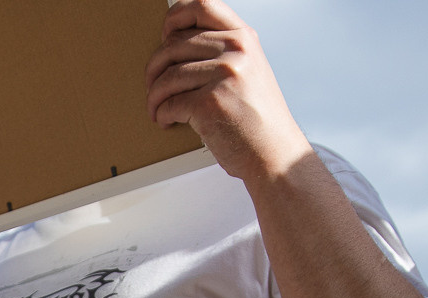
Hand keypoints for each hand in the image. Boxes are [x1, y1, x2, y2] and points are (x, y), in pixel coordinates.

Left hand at [144, 0, 312, 181]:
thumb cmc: (258, 119)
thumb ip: (221, 52)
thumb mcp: (249, 70)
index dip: (174, 18)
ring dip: (154, 97)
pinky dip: (162, 115)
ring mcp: (223, 76)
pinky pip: (168, 103)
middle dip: (154, 69)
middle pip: (173, 45)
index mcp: (243, 38)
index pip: (201, 5)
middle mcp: (235, 51)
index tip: (165, 35)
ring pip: (166, 77)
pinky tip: (167, 121)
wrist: (274, 153)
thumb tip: (175, 44)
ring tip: (157, 109)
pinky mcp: (210, 103)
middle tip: (152, 87)